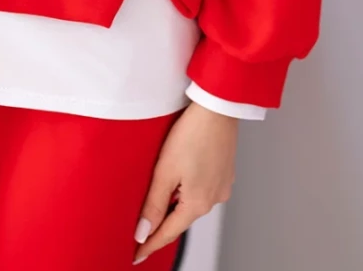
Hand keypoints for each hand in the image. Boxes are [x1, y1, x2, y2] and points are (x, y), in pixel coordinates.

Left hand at [133, 101, 238, 264]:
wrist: (217, 107)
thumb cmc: (192, 133)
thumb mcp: (165, 170)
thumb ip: (153, 204)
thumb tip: (143, 232)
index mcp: (198, 203)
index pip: (169, 233)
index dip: (151, 244)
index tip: (137, 255)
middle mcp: (214, 199)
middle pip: (182, 217)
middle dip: (163, 222)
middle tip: (143, 229)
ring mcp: (222, 185)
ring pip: (192, 201)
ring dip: (177, 202)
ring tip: (159, 197)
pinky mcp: (225, 172)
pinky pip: (203, 188)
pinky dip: (189, 188)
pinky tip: (180, 176)